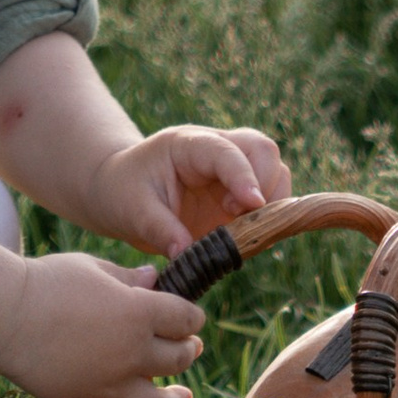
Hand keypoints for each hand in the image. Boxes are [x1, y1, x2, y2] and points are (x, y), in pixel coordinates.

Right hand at [3, 248, 204, 397]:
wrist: (4, 314)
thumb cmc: (47, 281)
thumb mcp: (93, 267)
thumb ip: (127, 277)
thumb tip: (154, 278)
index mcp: (139, 313)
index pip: (184, 318)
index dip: (192, 317)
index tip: (190, 317)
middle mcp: (131, 353)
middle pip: (177, 359)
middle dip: (187, 351)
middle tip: (188, 347)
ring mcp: (107, 384)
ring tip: (183, 397)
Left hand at [84, 124, 291, 261]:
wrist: (121, 192)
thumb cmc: (123, 192)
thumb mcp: (132, 210)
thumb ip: (159, 228)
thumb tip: (185, 252)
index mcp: (188, 145)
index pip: (226, 150)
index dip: (243, 175)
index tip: (252, 204)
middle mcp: (217, 151)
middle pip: (263, 151)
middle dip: (266, 185)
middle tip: (239, 218)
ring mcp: (232, 173)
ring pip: (276, 174)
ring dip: (271, 205)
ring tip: (239, 232)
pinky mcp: (239, 198)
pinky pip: (269, 205)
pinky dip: (267, 223)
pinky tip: (244, 240)